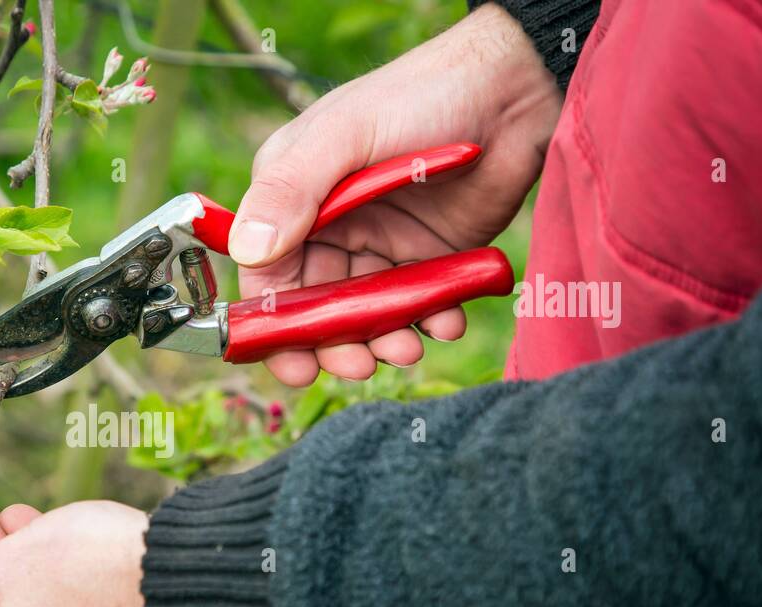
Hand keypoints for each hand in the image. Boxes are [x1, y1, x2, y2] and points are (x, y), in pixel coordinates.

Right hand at [232, 3, 561, 384]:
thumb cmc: (420, 94)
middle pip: (315, 308)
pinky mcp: (427, 255)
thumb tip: (248, 252)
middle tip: (359, 365)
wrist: (513, 86)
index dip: (276, 325)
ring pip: (365, 315)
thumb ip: (291, 191)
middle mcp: (329, 226)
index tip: (295, 362)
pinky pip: (418, 305)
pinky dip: (430, 320)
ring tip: (408, 347)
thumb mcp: (344, 135)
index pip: (268, 276)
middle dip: (334, 344)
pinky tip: (446, 321)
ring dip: (383, 340)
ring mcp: (378, 244)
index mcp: (291, 198)